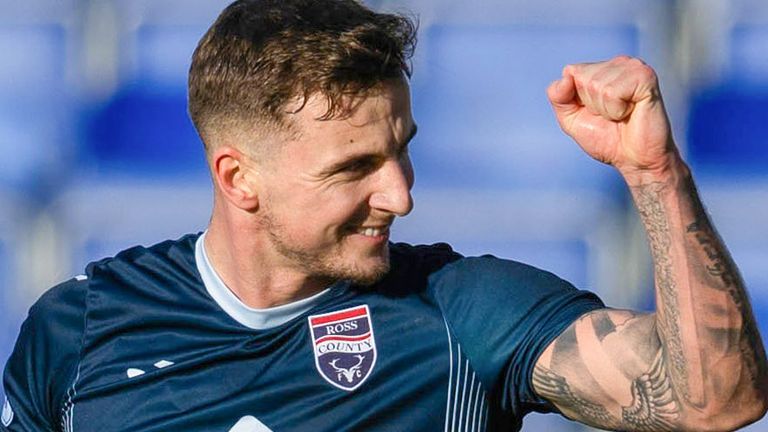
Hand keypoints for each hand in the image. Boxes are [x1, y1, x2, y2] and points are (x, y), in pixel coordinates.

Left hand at [547, 56, 678, 179]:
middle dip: (592, 105)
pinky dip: (616, 110)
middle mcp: (619, 63)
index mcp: (602, 68)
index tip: (595, 112)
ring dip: (605, 109)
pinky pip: (612, 92)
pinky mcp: (645, 77)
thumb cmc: (607, 139)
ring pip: (596, 85)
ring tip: (622, 115)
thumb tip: (566, 77)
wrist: (635, 160)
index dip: (577, 100)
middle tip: (612, 116)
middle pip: (583, 78)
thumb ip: (559, 98)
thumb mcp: (571, 120)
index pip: (570, 72)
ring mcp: (633, 67)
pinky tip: (631, 112)